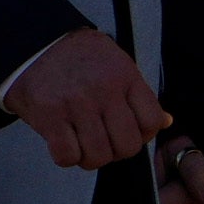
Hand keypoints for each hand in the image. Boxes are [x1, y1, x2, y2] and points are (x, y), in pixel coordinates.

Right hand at [2, 27, 171, 169]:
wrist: (37, 45)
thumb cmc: (80, 58)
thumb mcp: (118, 65)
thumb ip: (140, 95)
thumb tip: (166, 122)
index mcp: (126, 77)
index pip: (152, 121)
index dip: (144, 135)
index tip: (131, 133)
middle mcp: (104, 91)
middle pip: (127, 145)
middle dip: (118, 152)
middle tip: (106, 143)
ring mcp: (77, 104)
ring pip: (99, 156)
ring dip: (92, 158)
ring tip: (84, 145)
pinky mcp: (49, 116)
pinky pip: (67, 156)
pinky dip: (67, 158)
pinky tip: (65, 144)